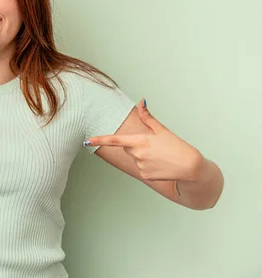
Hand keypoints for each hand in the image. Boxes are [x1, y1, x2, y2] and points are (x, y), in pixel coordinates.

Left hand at [85, 99, 204, 181]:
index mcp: (140, 141)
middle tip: (153, 145)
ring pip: (134, 158)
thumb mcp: (162, 130)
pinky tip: (160, 165)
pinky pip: (140, 168)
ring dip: (143, 156)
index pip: (115, 140)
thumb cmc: (178, 147)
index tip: (87, 140)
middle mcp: (137, 154)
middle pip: (127, 147)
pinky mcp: (144, 175)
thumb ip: (148, 117)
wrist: (190, 167)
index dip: (99, 139)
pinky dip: (148, 166)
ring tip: (159, 156)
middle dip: (135, 145)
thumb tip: (142, 101)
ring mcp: (140, 166)